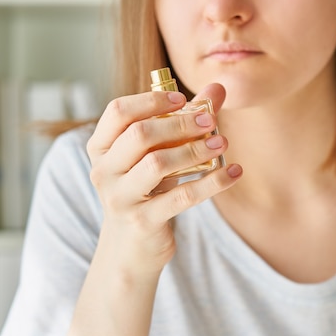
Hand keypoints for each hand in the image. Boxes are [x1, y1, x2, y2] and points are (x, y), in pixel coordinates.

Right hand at [86, 84, 241, 274]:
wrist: (131, 247)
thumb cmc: (147, 190)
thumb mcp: (158, 154)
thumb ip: (184, 119)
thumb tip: (218, 87)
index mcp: (101, 148)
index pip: (119, 111)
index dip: (152, 100)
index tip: (183, 99)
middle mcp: (104, 171)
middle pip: (140, 134)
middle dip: (180, 123)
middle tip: (211, 120)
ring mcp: (121, 198)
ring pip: (158, 164)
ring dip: (195, 150)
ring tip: (222, 142)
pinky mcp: (143, 221)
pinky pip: (182, 197)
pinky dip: (212, 182)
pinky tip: (234, 172)